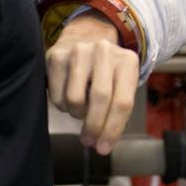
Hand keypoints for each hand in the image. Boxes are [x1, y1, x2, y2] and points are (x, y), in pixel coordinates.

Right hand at [46, 13, 139, 154]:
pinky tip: (69, 97)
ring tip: (81, 109)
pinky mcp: (57, 57)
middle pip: (100, 99)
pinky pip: (57, 96)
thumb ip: (117, 110)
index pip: (123, 102)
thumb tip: (102, 144)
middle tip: (89, 141)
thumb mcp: (121, 83)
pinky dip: (63, 106)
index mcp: (127, 61)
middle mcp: (104, 52)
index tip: (104, 149)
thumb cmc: (106, 70)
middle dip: (94, 127)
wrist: (84, 37)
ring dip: (77, 114)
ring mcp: (80, 52)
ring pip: (75, 100)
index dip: (113, 129)